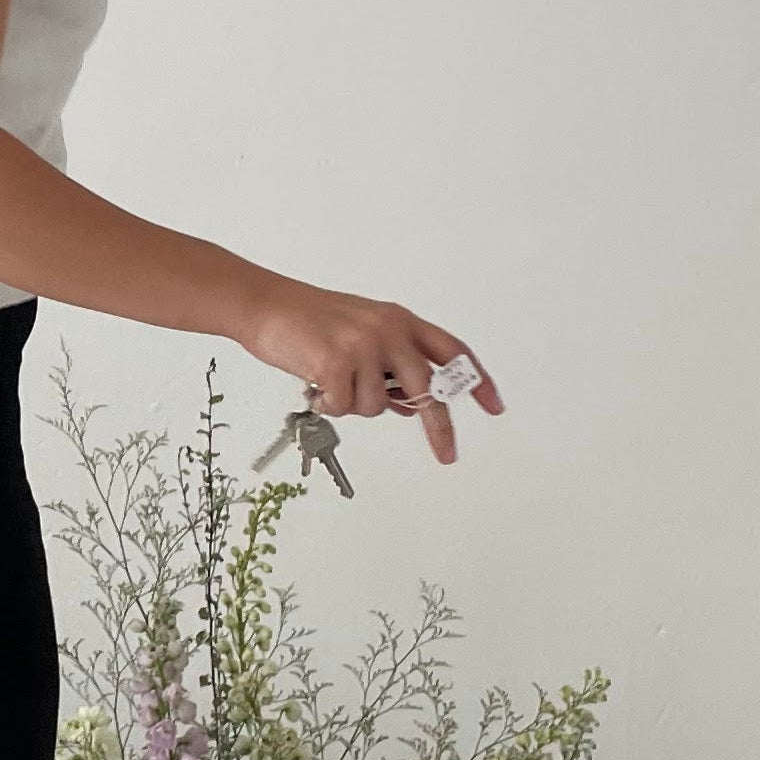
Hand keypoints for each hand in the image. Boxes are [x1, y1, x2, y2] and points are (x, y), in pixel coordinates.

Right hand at [242, 280, 502, 465]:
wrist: (265, 305)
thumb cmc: (307, 321)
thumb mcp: (360, 333)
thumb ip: (389, 364)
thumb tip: (409, 404)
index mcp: (400, 320)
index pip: (452, 351)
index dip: (476, 380)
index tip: (493, 406)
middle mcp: (388, 330)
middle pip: (429, 388)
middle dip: (440, 427)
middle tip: (447, 454)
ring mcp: (363, 345)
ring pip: (377, 406)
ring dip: (353, 405)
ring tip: (330, 381)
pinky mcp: (336, 362)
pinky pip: (345, 407)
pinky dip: (328, 404)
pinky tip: (315, 382)